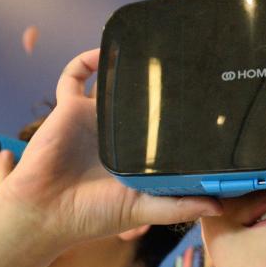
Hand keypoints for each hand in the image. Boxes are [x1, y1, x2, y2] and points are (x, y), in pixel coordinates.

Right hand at [0, 49, 222, 248]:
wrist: (45, 212)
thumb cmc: (92, 216)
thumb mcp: (144, 211)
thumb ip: (180, 206)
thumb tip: (219, 207)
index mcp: (137, 156)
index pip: (163, 129)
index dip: (181, 118)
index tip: (204, 105)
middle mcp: (117, 135)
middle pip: (142, 101)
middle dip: (159, 85)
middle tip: (184, 66)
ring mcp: (94, 119)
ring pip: (113, 84)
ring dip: (127, 66)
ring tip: (151, 50)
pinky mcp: (70, 109)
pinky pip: (74, 76)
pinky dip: (86, 60)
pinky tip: (105, 51)